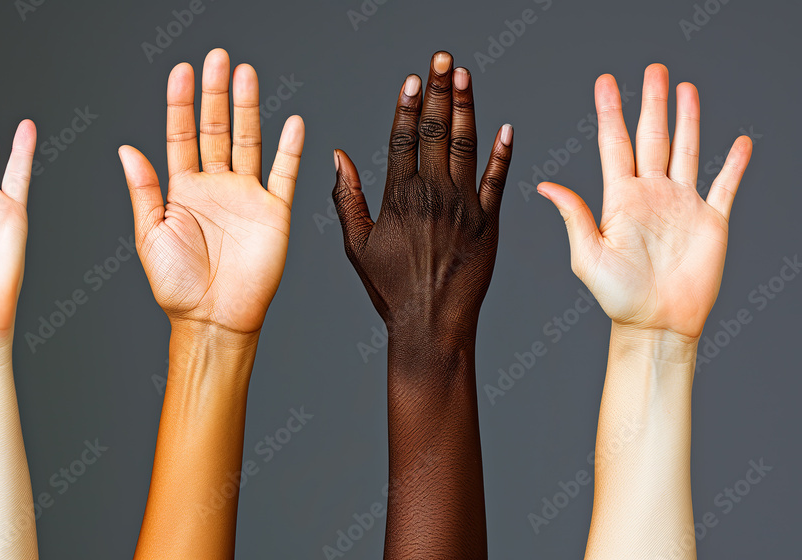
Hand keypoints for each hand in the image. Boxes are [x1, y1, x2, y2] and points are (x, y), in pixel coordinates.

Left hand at [119, 48, 304, 334]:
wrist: (214, 319)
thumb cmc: (177, 286)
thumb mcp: (150, 234)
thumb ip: (144, 190)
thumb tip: (126, 148)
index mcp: (183, 189)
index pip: (181, 134)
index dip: (180, 103)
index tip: (181, 70)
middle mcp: (216, 186)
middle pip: (216, 129)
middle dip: (215, 93)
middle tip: (217, 58)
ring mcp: (246, 196)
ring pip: (248, 141)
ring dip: (247, 108)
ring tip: (245, 75)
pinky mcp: (274, 212)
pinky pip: (283, 174)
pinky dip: (289, 149)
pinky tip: (291, 122)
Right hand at [332, 51, 512, 340]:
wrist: (432, 324)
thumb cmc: (390, 288)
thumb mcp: (357, 246)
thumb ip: (347, 198)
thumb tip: (338, 156)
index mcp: (399, 198)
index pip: (404, 138)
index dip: (410, 105)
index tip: (414, 78)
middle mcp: (433, 195)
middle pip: (437, 131)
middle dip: (440, 90)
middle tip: (444, 57)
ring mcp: (465, 207)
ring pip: (467, 145)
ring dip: (467, 107)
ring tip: (466, 76)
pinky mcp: (490, 222)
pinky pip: (498, 179)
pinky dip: (503, 152)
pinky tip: (506, 127)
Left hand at [538, 64, 752, 338]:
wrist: (656, 324)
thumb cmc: (617, 297)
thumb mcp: (588, 255)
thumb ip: (573, 216)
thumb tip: (546, 184)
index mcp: (620, 199)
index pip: (615, 144)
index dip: (611, 113)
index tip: (606, 82)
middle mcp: (651, 195)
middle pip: (653, 137)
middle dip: (653, 102)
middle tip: (653, 70)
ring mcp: (682, 205)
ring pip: (686, 150)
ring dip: (688, 119)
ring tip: (686, 89)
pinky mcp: (711, 222)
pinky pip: (724, 185)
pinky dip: (733, 163)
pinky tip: (738, 142)